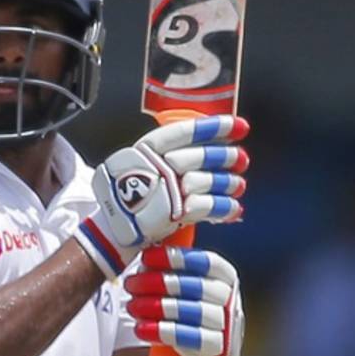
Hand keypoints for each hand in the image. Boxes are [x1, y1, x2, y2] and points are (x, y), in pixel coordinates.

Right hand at [75, 116, 248, 277]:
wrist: (113, 230)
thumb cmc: (128, 196)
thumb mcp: (137, 164)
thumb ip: (161, 154)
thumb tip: (202, 145)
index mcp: (146, 150)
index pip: (184, 131)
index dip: (214, 127)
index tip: (239, 125)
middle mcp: (155, 167)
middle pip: (197, 157)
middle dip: (225, 156)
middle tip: (241, 159)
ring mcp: (164, 190)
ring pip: (205, 181)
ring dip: (228, 183)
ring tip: (239, 185)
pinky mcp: (172, 214)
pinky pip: (206, 207)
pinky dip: (224, 208)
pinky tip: (234, 208)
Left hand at [125, 246, 243, 355]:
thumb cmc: (176, 321)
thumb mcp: (176, 293)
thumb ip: (166, 271)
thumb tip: (138, 244)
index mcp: (225, 279)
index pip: (206, 262)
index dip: (176, 258)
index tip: (146, 257)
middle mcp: (232, 301)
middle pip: (197, 287)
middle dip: (159, 283)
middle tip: (130, 284)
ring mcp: (230, 329)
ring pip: (195, 312)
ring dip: (159, 307)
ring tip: (131, 306)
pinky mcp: (221, 354)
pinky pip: (194, 341)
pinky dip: (166, 332)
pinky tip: (142, 328)